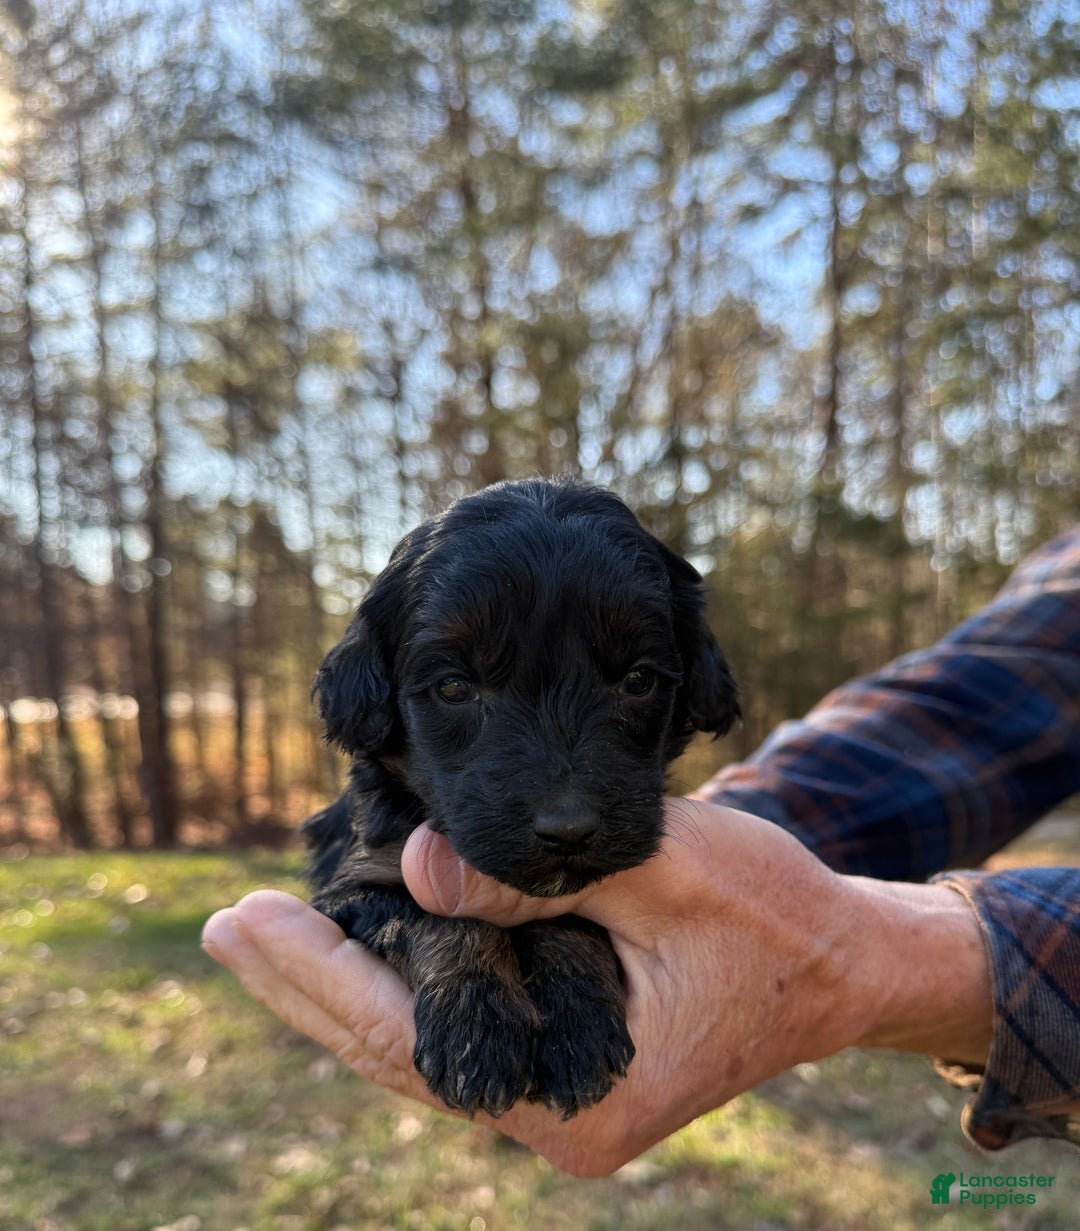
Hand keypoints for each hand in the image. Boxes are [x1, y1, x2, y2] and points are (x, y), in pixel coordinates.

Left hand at [202, 798, 990, 1176]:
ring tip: (263, 932)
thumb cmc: (774, 916)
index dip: (322, 981)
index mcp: (579, 1097)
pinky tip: (357, 939)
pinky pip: (459, 1020)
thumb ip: (544, 875)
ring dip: (343, 983)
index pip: (414, 1041)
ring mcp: (555, 1089)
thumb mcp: (668, 871)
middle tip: (224, 925)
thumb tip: (418, 870)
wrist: (845, 964)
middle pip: (397, 1051)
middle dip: (308, 984)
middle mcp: (554, 1111)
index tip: (245, 923)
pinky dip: (400, 979)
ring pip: (420, 1041)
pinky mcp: (562, 1051)